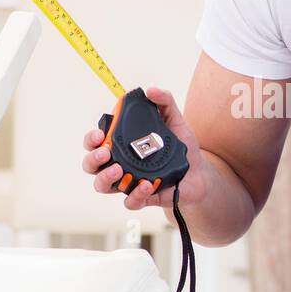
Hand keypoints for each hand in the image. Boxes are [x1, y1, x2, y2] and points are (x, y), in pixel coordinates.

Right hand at [81, 86, 210, 211]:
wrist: (200, 173)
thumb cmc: (181, 147)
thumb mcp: (175, 120)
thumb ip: (164, 102)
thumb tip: (150, 90)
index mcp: (121, 144)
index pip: (95, 142)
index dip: (91, 139)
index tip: (99, 134)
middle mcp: (119, 164)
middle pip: (91, 165)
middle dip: (92, 159)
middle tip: (105, 153)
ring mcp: (128, 182)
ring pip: (102, 186)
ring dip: (105, 178)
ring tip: (118, 169)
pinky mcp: (141, 198)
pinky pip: (130, 202)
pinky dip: (135, 195)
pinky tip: (146, 185)